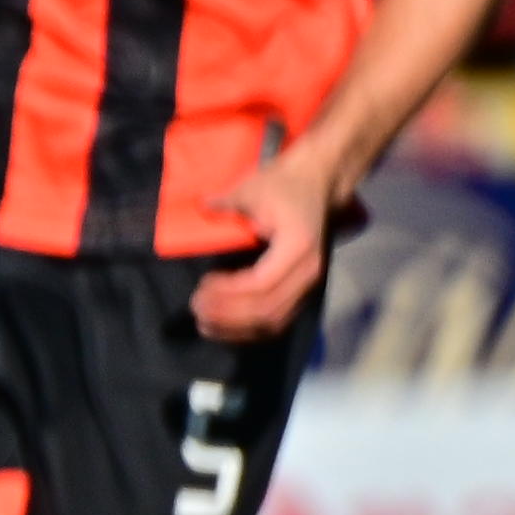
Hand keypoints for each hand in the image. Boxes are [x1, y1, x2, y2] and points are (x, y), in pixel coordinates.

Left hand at [187, 128, 365, 346]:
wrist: (318, 185)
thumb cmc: (284, 186)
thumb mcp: (254, 188)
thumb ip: (228, 202)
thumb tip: (202, 206)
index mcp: (298, 249)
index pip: (262, 284)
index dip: (229, 291)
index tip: (203, 285)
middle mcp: (309, 273)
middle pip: (267, 310)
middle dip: (228, 314)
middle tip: (196, 306)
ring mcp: (308, 285)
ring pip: (273, 321)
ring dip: (236, 327)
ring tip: (204, 320)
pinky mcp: (302, 290)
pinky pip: (278, 320)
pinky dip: (250, 329)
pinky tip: (224, 325)